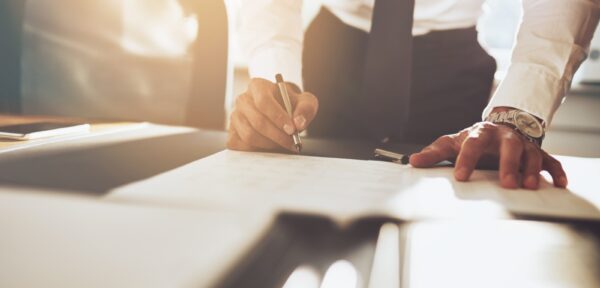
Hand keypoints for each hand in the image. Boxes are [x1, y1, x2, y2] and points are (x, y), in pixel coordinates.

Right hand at [227, 78, 318, 151]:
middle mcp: (242, 100)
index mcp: (257, 86)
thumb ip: (306, 109)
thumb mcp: (305, 102)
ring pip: (249, 135)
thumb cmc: (291, 105)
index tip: (292, 129)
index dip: (278, 117)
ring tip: (284, 144)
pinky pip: (242, 146)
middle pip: (257, 121)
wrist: (281, 111)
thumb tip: (298, 123)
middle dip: (277, 135)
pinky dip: (258, 150)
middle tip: (292, 142)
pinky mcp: (232, 133)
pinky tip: (271, 146)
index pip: (263, 101)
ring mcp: (235, 116)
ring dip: (270, 144)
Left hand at [409, 122, 567, 189]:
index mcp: (480, 134)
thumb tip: (412, 161)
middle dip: (507, 164)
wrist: (501, 126)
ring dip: (531, 169)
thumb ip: (434, 153)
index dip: (466, 160)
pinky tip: (559, 183)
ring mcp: (523, 144)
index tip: (461, 177)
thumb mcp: (453, 143)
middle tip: (506, 184)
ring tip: (528, 186)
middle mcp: (504, 137)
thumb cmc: (474, 139)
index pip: (472, 145)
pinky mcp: (538, 153)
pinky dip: (556, 171)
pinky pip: (550, 161)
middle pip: (508, 147)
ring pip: (531, 154)